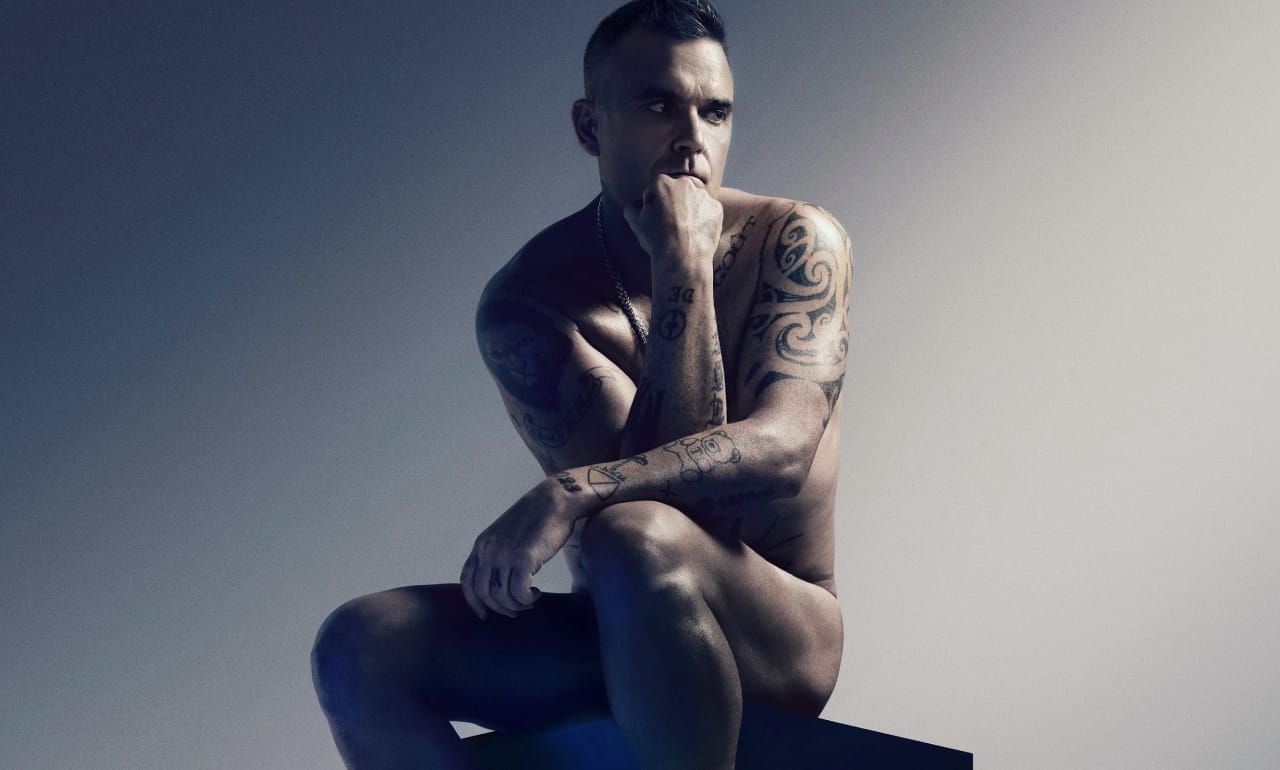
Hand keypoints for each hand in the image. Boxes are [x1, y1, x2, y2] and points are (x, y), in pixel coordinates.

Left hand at [459, 477, 583, 618]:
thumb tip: (500, 581)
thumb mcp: (507, 534)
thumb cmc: (537, 518)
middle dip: (499, 608)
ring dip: (516, 605)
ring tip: (530, 601)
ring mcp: (505, 554)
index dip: (474, 602)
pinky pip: (519, 593)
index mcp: (482, 544)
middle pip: (483, 593)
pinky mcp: (524, 558)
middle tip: (515, 611)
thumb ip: (498, 553)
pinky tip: (537, 593)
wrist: (556, 500)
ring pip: (501, 596)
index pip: (467, 580)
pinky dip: (527, 600)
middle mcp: (489, 549)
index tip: (484, 614)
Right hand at [623, 174, 722, 267]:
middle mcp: (685, 183)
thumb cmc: (658, 240)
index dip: (652, 204)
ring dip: (689, 208)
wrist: (683, 259)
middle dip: (672, 202)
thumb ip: (633, 206)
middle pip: (676, 189)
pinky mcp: (717, 208)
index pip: (655, 188)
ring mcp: (703, 195)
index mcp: (662, 182)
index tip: (654, 218)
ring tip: (684, 230)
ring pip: (693, 198)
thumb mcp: (635, 222)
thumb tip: (638, 204)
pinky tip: (695, 232)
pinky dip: (702, 218)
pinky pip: (707, 210)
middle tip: (670, 223)